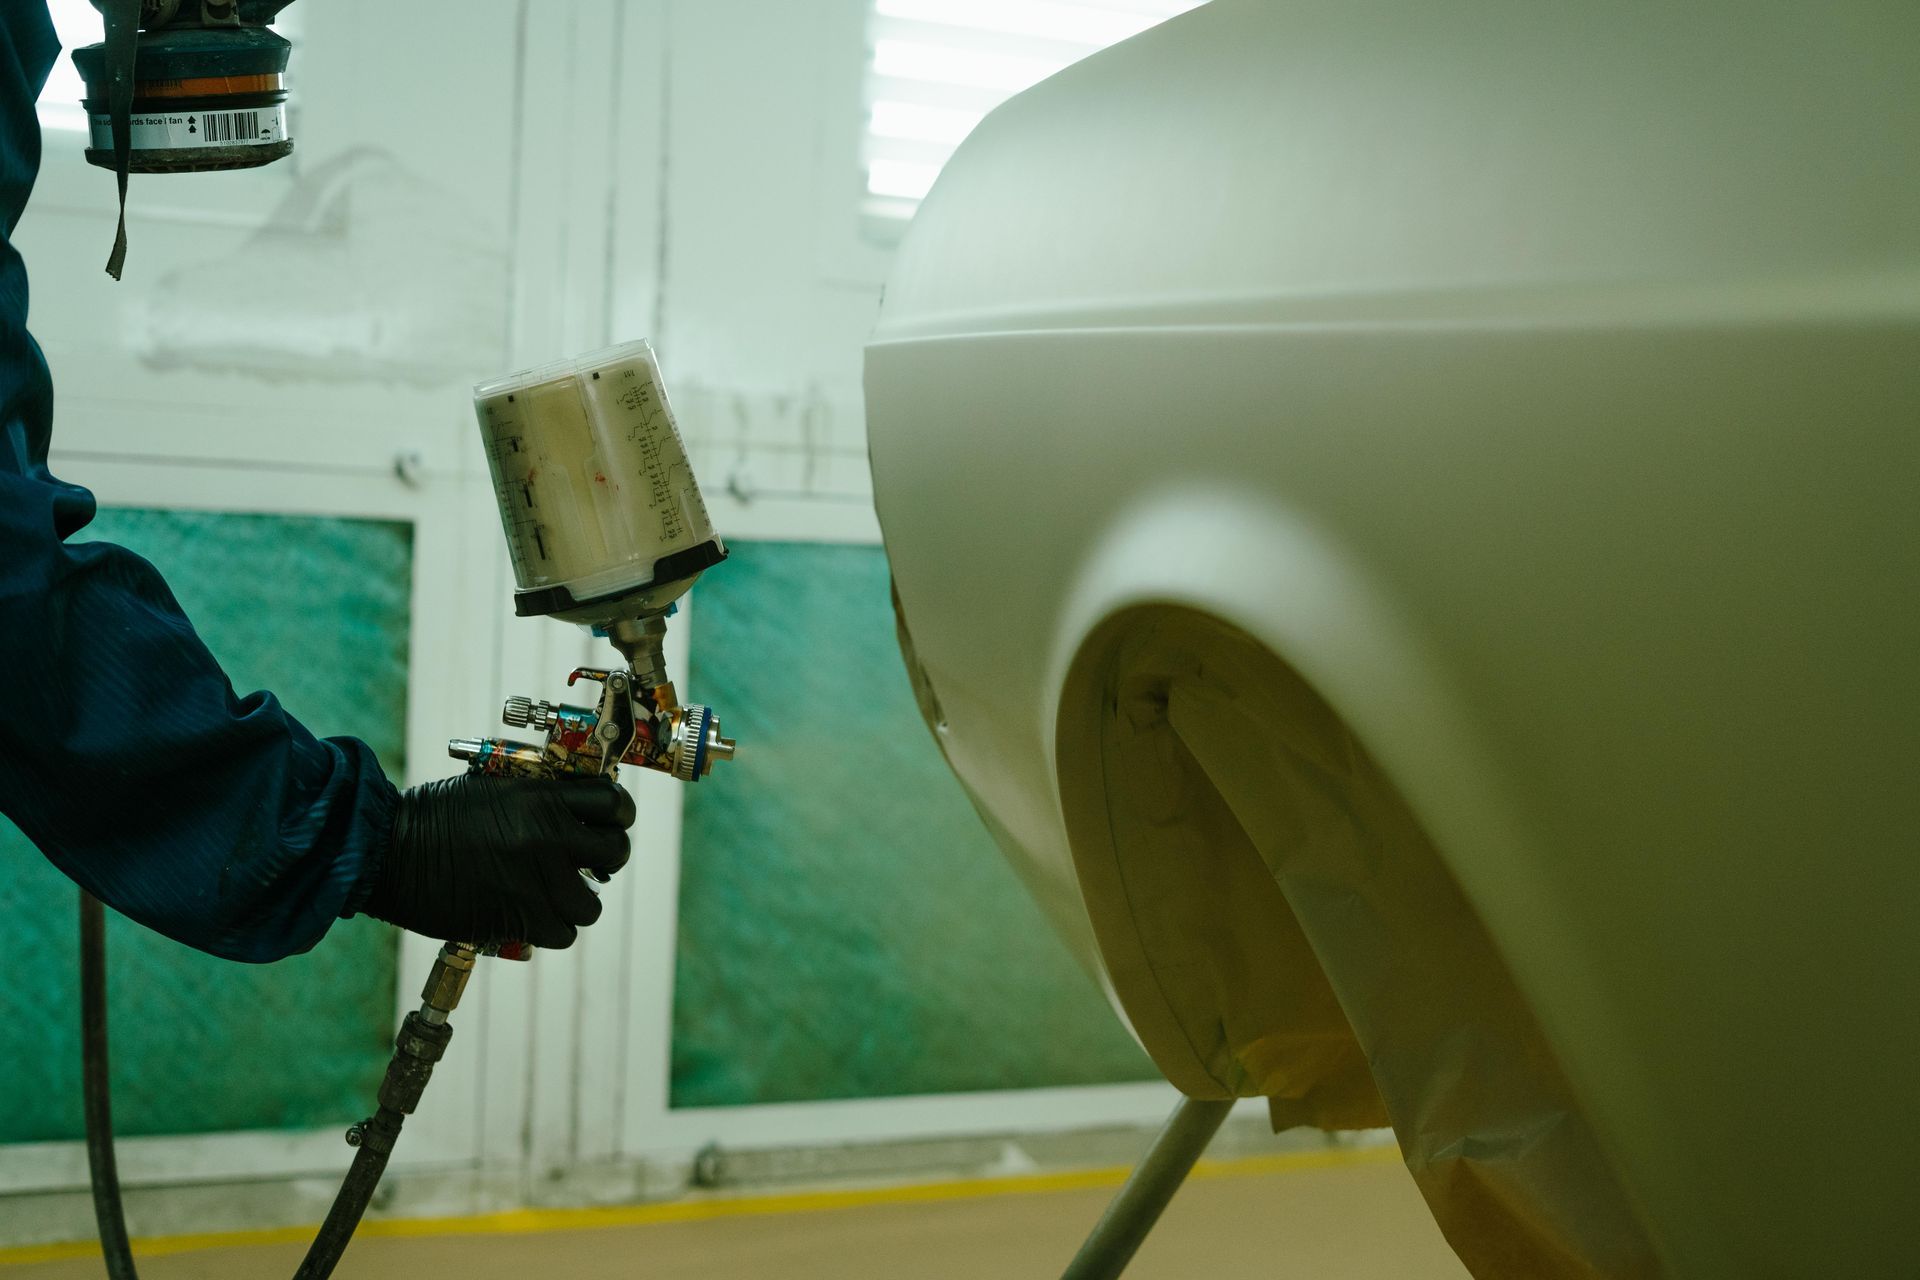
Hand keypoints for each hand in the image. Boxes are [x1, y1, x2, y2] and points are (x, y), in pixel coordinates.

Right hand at [366, 774, 635, 948]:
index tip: (609, 820)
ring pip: (592, 904)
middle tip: (588, 860)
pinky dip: (553, 928)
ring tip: (556, 894)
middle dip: (607, 856)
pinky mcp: (518, 919)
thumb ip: (536, 795)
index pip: (614, 803)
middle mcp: (547, 837)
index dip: (618, 813)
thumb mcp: (491, 786)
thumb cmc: (432, 815)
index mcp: (541, 798)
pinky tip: (534, 915)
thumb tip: (573, 807)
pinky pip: (563, 933)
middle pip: (616, 852)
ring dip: (578, 900)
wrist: (387, 853)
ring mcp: (535, 881)